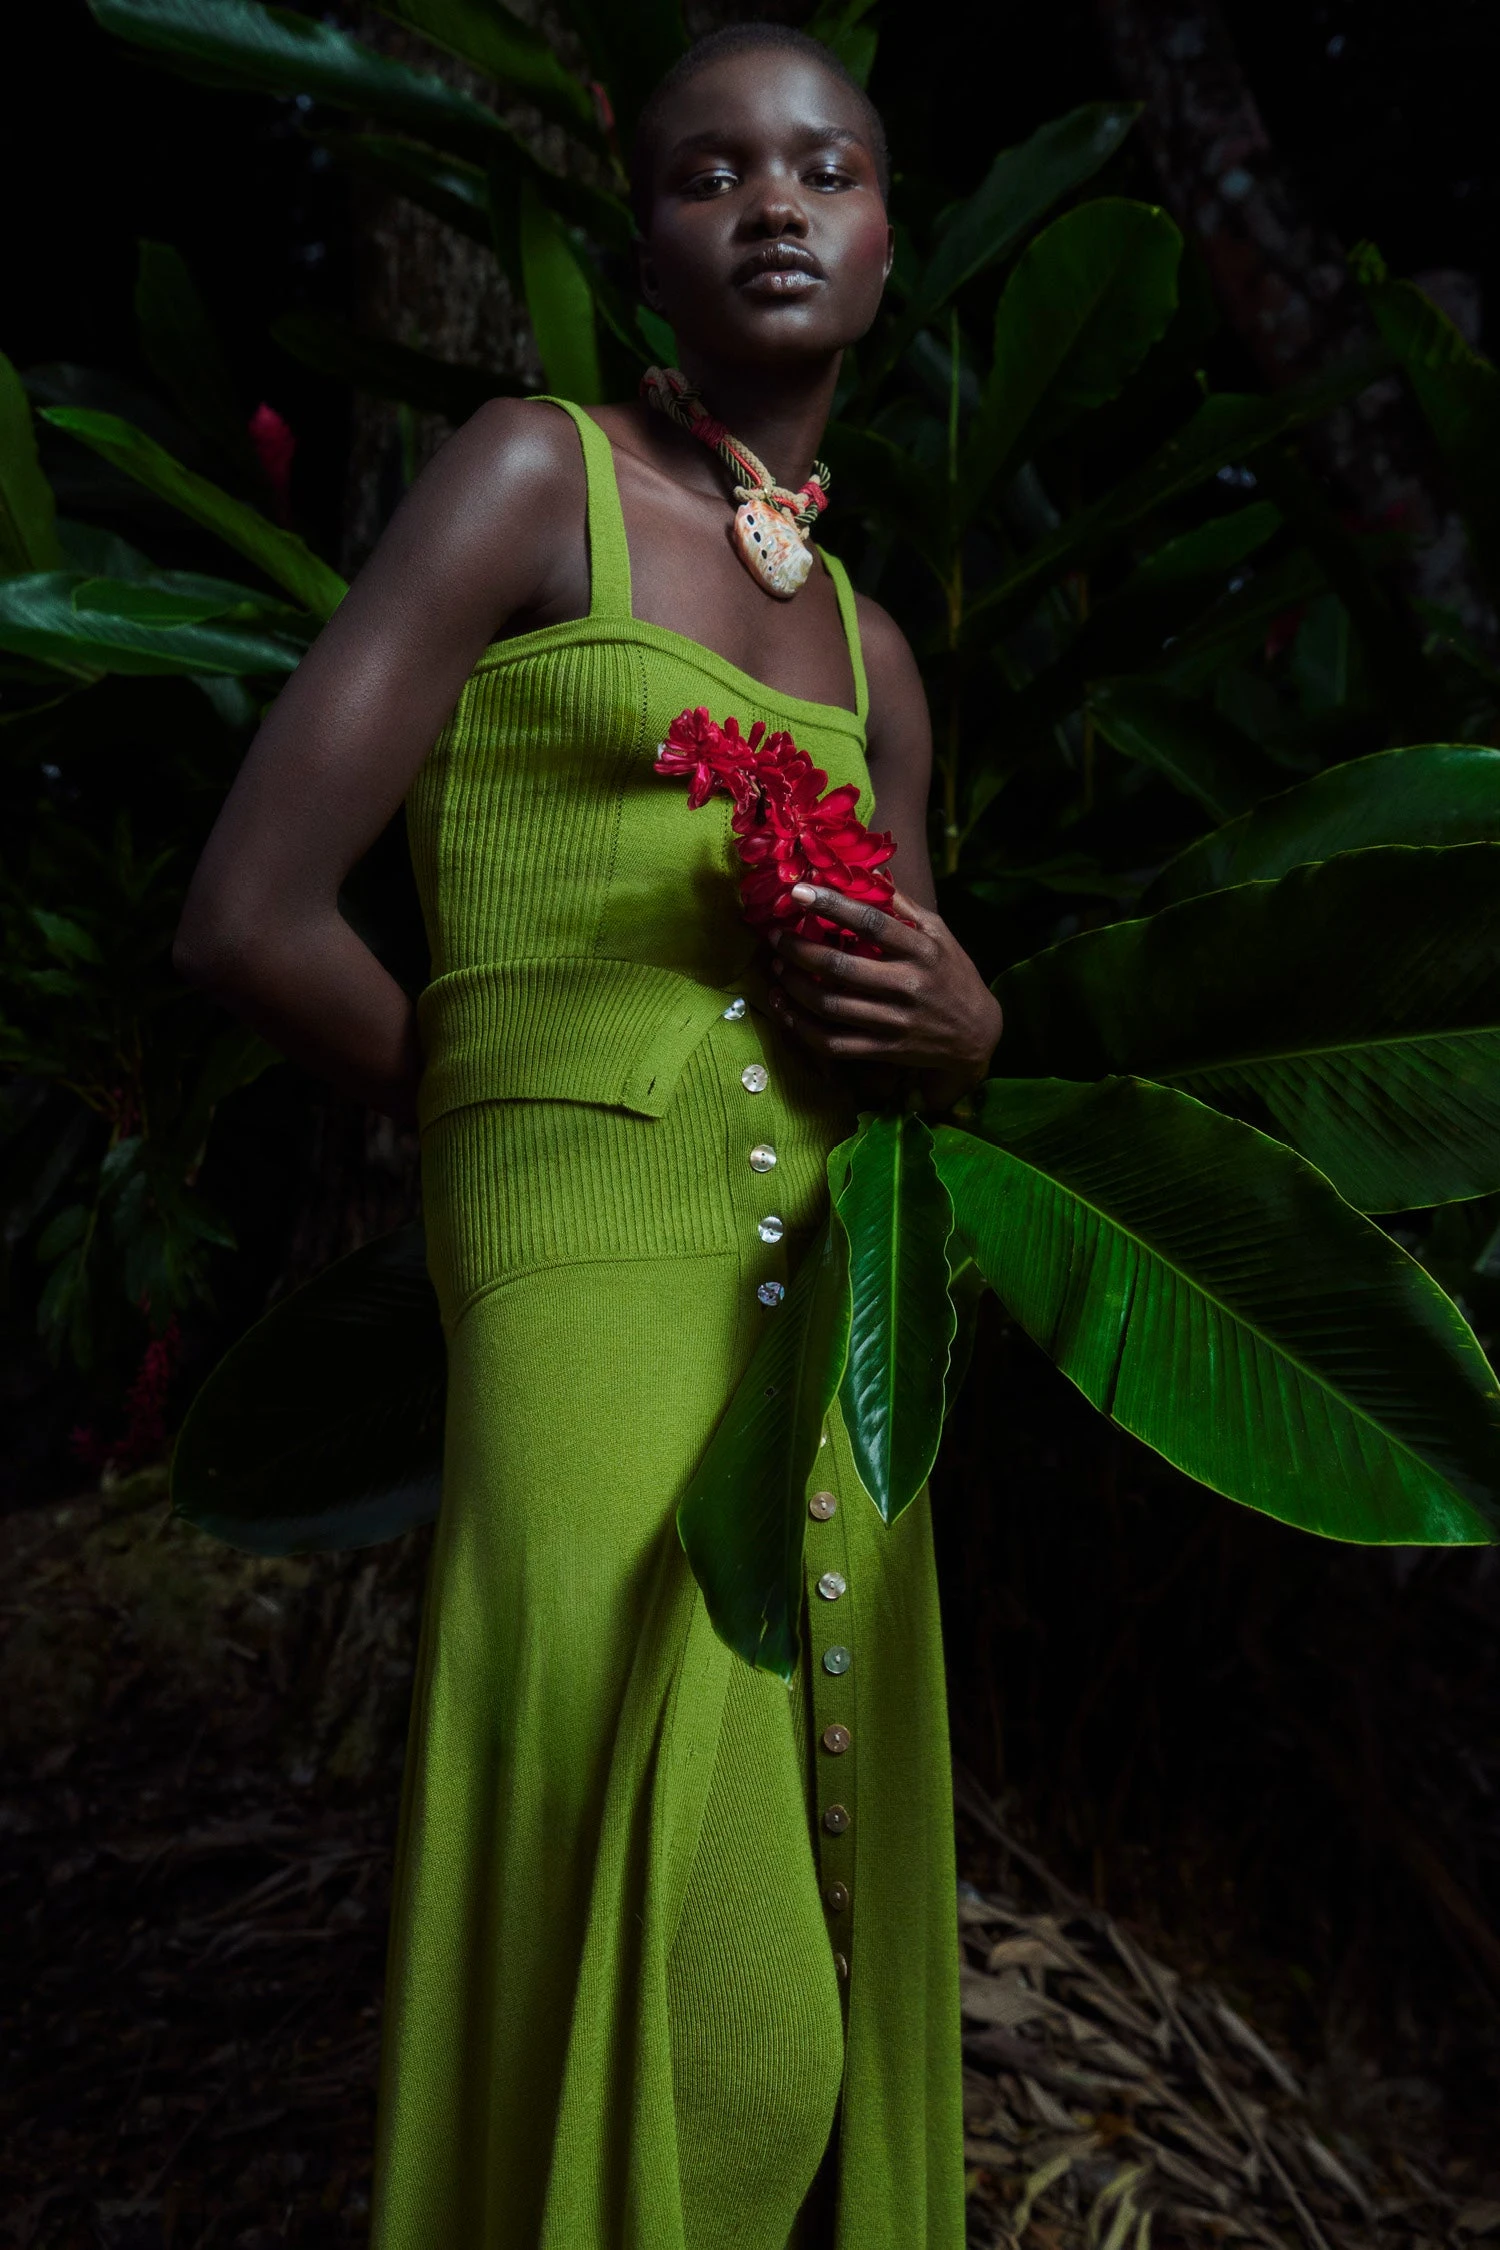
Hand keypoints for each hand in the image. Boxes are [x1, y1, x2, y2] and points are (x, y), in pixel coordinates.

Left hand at [767, 882, 1002, 1111]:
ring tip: (775, 967)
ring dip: (794, 986)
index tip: (798, 892)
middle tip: (774, 936)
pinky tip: (783, 1008)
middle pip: (841, 967)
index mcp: (921, 951)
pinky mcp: (884, 1050)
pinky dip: (801, 1027)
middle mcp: (908, 986)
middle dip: (799, 949)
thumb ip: (903, 907)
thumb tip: (868, 874)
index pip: (871, 922)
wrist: (977, 1034)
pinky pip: (833, 1043)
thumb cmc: (952, 974)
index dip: (831, 905)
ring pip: (831, 1006)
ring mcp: (895, 1022)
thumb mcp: (939, 934)